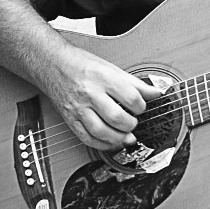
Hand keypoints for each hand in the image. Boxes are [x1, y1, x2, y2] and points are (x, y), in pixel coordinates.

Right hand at [46, 47, 172, 150]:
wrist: (53, 64)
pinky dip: (102, 144)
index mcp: (103, 78)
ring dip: (118, 138)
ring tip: (126, 136)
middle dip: (130, 124)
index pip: (130, 98)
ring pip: (101, 131)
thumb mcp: (112, 68)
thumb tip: (156, 93)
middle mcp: (90, 93)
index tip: (141, 107)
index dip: (141, 106)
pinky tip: (111, 142)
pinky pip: (87, 138)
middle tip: (133, 122)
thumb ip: (135, 83)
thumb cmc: (82, 64)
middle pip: (116, 117)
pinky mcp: (70, 119)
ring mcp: (78, 108)